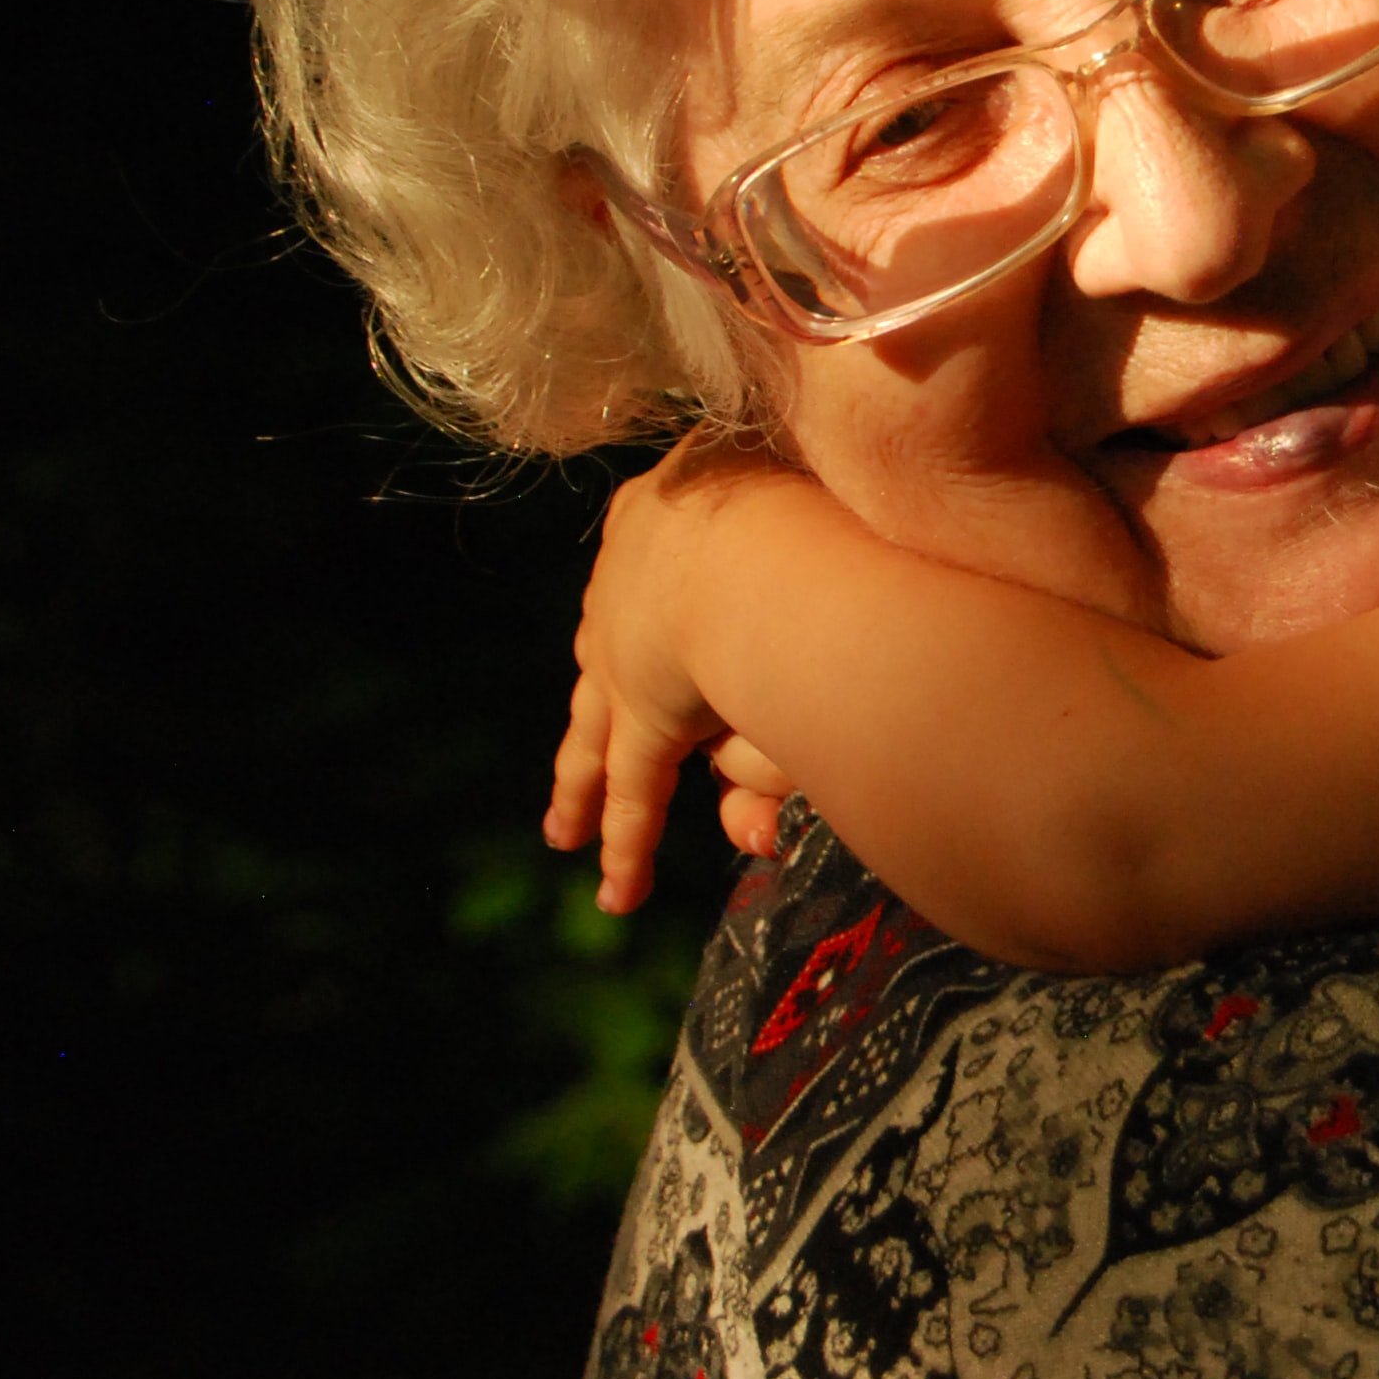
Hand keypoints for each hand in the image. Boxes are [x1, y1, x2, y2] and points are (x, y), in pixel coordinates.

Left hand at [543, 432, 804, 912]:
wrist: (767, 539)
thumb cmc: (813, 488)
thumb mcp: (802, 490)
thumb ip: (812, 533)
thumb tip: (810, 583)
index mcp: (667, 504)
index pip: (653, 557)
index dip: (659, 588)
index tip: (664, 609)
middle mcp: (632, 577)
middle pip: (611, 648)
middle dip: (601, 698)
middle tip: (585, 739)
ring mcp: (629, 652)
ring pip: (598, 727)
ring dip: (583, 781)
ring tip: (565, 828)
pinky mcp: (645, 719)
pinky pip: (636, 795)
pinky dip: (627, 845)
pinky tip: (615, 890)